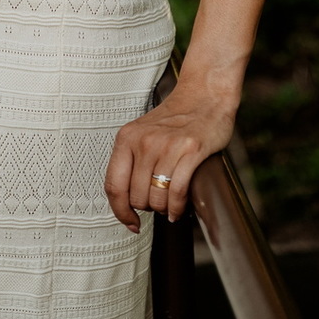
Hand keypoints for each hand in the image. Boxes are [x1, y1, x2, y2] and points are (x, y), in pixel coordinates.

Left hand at [104, 71, 238, 229]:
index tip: (131, 223)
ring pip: (157, 198)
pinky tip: (180, 210)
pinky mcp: (191, 150)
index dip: (120, 212)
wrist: (205, 95)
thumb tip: (126, 204)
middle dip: (149, 208)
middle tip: (159, 203)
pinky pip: (177, 192)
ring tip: (170, 205)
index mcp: (127, 137)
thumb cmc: (176, 119)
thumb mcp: (143, 134)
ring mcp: (167, 145)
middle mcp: (144, 140)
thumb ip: (133, 162)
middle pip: (137, 197)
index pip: (114, 185)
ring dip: (164, 209)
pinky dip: (178, 207)